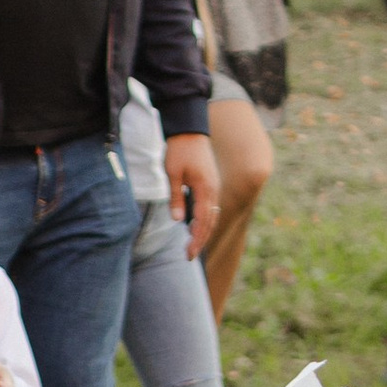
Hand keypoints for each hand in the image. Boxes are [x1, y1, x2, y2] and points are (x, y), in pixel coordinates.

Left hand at [163, 132, 218, 260]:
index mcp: (205, 190)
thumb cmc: (179, 150)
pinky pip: (210, 208)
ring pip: (212, 216)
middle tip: (189, 256)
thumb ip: (175, 197)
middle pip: (210, 223)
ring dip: (203, 232)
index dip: (196, 241)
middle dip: (200, 241)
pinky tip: (193, 227)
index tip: (188, 255)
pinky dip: (204, 220)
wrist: (190, 130)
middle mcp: (213, 191)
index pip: (202, 222)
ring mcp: (214, 187)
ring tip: (192, 246)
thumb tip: (178, 221)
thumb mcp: (172, 173)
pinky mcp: (210, 184)